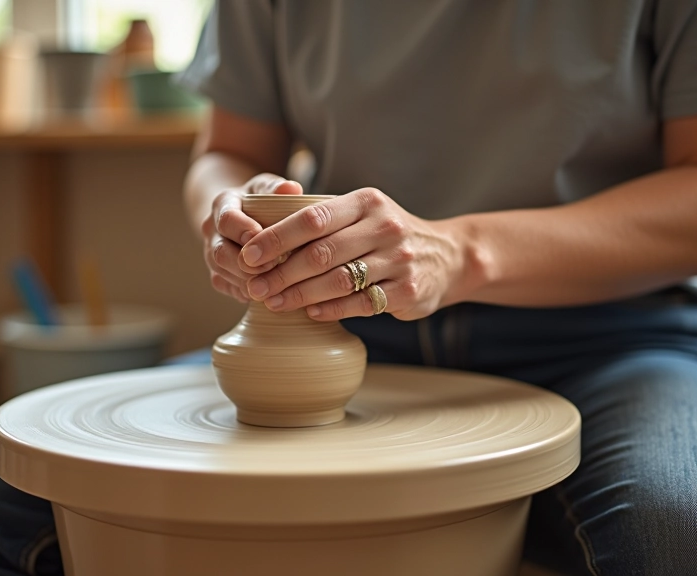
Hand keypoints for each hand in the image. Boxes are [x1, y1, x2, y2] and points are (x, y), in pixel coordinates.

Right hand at [202, 173, 302, 301]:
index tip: (263, 236)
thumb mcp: (267, 187)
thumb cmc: (260, 199)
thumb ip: (277, 188)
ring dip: (248, 280)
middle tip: (273, 266)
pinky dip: (246, 291)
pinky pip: (227, 287)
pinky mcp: (218, 273)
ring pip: (223, 273)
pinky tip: (267, 292)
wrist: (242, 215)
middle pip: (220, 252)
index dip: (244, 230)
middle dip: (246, 263)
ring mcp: (212, 254)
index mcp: (222, 205)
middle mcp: (212, 231)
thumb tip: (292, 188)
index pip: (227, 219)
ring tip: (274, 282)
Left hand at [239, 188, 463, 320]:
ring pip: (338, 281)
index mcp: (366, 202)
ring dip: (300, 295)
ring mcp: (399, 260)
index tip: (248, 254)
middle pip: (321, 253)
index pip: (312, 218)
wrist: (448, 256)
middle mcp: (384, 227)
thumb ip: (323, 220)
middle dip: (281, 272)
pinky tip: (310, 313)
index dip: (276, 237)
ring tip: (275, 303)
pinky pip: (360, 304)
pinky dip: (330, 310)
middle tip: (255, 286)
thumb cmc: (387, 235)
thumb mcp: (363, 213)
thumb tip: (261, 238)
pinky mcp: (407, 291)